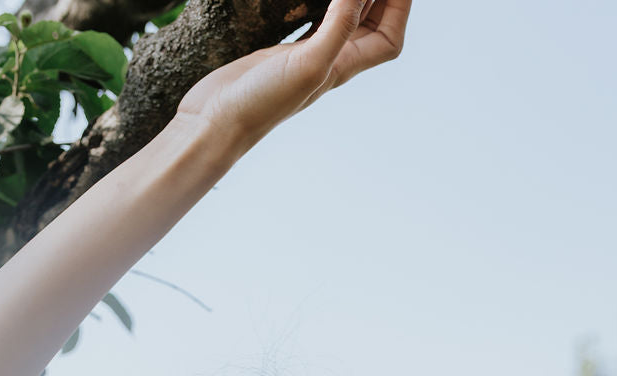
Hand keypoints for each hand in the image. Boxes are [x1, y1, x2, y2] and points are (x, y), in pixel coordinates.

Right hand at [175, 0, 412, 151]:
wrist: (216, 123)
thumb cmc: (262, 103)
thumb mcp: (309, 62)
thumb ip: (339, 25)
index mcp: (343, 68)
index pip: (388, 38)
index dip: (401, 7)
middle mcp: (329, 63)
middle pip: (371, 26)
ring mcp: (305, 57)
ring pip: (342, 20)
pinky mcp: (280, 52)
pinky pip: (312, 21)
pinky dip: (322, 2)